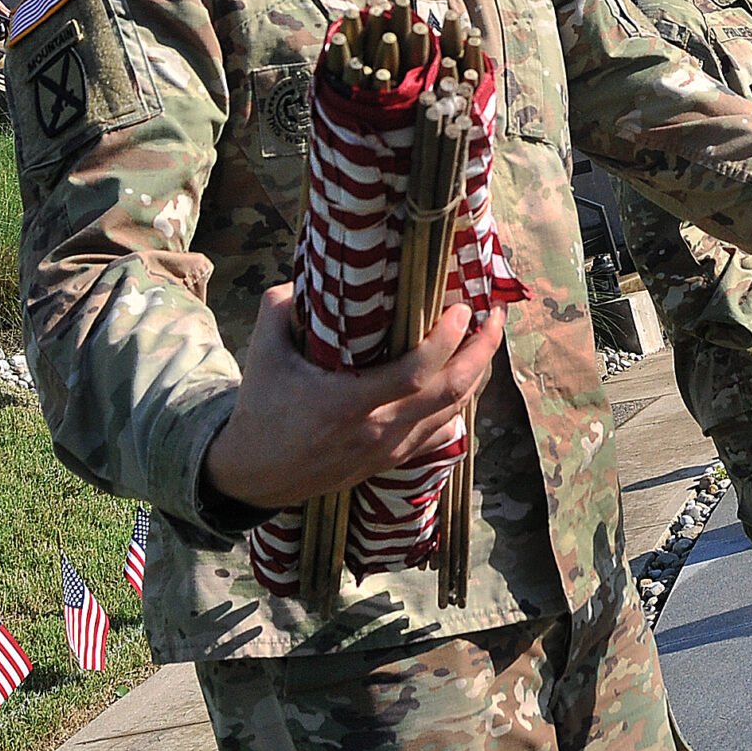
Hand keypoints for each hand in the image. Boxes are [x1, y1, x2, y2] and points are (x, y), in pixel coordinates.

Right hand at [201, 283, 506, 509]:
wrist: (256, 476)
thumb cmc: (261, 410)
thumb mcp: (262, 354)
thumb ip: (278, 308)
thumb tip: (300, 274)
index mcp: (346, 404)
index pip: (415, 374)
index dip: (446, 341)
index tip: (463, 308)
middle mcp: (376, 430)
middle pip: (449, 393)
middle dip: (481, 353)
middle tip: (495, 317)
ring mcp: (387, 450)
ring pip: (452, 413)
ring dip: (476, 375)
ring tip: (487, 340)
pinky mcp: (390, 461)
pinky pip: (440, 433)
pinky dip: (459, 405)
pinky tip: (466, 381)